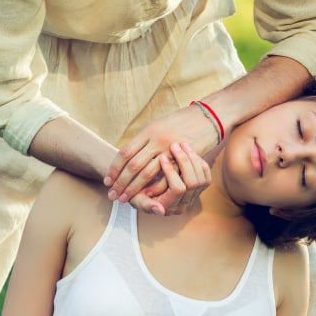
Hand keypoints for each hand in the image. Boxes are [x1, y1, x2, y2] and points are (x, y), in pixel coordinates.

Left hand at [105, 104, 220, 204]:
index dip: (114, 168)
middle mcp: (156, 140)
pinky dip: (155, 189)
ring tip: (126, 198)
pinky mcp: (182, 159)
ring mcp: (169, 149)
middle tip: (113, 195)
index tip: (108, 181)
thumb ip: (143, 141)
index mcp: (148, 131)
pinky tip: (148, 197)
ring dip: (134, 188)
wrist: (207, 117)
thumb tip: (127, 156)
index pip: (125, 153)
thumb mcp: (158, 126)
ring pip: (147, 174)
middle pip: (133, 166)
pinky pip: (166, 177)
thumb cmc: (180, 122)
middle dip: (121, 183)